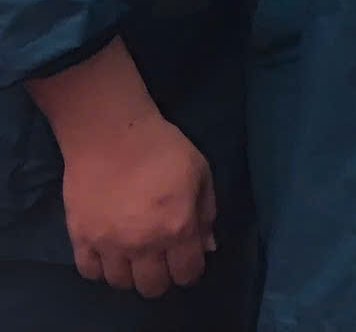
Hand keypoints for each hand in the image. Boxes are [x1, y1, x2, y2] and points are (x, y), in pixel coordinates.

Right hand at [31, 43, 215, 296]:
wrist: (112, 135)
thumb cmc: (163, 149)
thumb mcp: (200, 174)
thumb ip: (206, 213)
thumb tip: (207, 246)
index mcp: (178, 227)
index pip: (187, 273)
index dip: (190, 270)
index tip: (187, 261)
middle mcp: (143, 243)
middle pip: (152, 287)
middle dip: (161, 277)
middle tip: (161, 259)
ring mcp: (109, 244)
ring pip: (120, 283)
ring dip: (130, 273)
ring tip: (134, 254)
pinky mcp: (81, 238)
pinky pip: (89, 272)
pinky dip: (101, 268)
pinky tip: (109, 252)